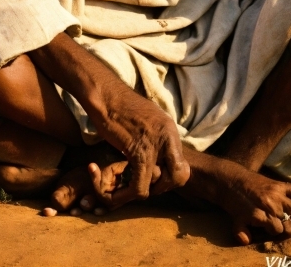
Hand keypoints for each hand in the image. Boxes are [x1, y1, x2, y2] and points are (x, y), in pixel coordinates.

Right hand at [85, 80, 189, 206]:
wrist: (106, 95)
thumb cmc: (121, 106)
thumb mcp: (149, 118)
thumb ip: (157, 136)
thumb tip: (159, 153)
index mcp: (170, 130)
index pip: (183, 167)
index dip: (170, 179)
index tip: (154, 179)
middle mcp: (168, 137)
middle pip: (178, 177)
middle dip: (161, 188)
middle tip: (144, 184)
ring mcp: (154, 145)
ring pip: (158, 185)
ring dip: (143, 191)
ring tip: (128, 188)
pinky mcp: (137, 151)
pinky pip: (140, 185)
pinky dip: (129, 194)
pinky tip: (119, 192)